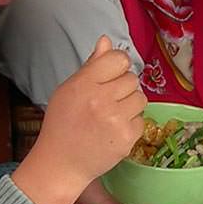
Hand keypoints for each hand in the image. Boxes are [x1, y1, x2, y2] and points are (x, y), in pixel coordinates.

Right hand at [12, 37, 146, 203]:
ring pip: (141, 98)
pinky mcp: (126, 139)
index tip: (112, 75)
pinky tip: (114, 130)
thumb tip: (106, 40)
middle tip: (107, 101)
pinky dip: (131, 124)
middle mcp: (101, 100)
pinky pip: (141, 120)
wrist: (61, 163)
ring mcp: (115, 120)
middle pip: (132, 79)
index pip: (118, 59)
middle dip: (123, 88)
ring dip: (130, 105)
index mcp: (84, 84)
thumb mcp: (69, 90)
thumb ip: (91, 65)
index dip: (118, 66)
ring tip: (112, 115)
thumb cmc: (63, 124)